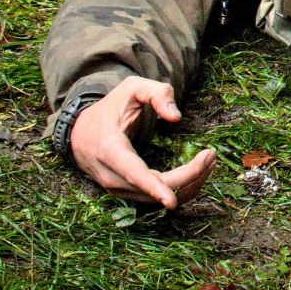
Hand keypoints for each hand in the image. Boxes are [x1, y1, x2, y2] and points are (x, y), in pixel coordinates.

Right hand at [68, 76, 216, 208]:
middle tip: (211, 156)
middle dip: (187, 177)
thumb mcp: (132, 88)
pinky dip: (177, 189)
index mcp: (110, 150)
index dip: (155, 189)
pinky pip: (153, 199)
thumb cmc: (110, 107)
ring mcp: (116, 188)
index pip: (134, 175)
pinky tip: (196, 173)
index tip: (172, 202)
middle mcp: (111, 176)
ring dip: (187, 184)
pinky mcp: (124, 193)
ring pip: (155, 199)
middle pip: (153, 190)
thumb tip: (176, 117)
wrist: (79, 131)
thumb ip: (157, 94)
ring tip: (209, 161)